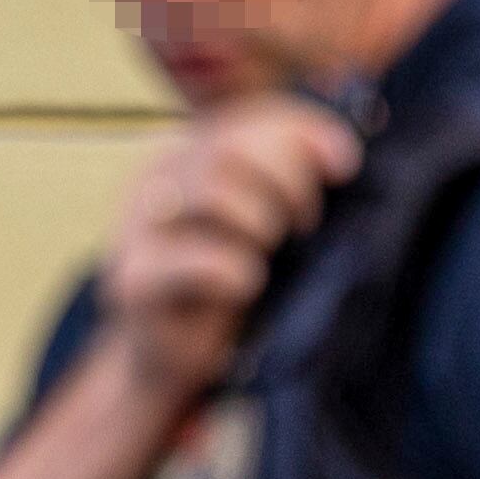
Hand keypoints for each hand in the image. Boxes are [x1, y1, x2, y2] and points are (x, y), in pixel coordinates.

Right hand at [95, 94, 360, 395]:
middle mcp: (154, 181)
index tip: (345, 164)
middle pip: (228, 147)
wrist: (167, 359)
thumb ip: (286, 179)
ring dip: (261, 219)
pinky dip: (236, 269)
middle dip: (286, 177)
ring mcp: (136, 228)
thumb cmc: (223, 286)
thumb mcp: (259, 221)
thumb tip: (342, 154)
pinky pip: (194, 257)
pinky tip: (249, 285)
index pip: (248, 119)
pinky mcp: (134, 279)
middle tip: (307, 221)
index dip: (303, 131)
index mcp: (186, 155)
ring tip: (274, 251)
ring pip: (210, 190)